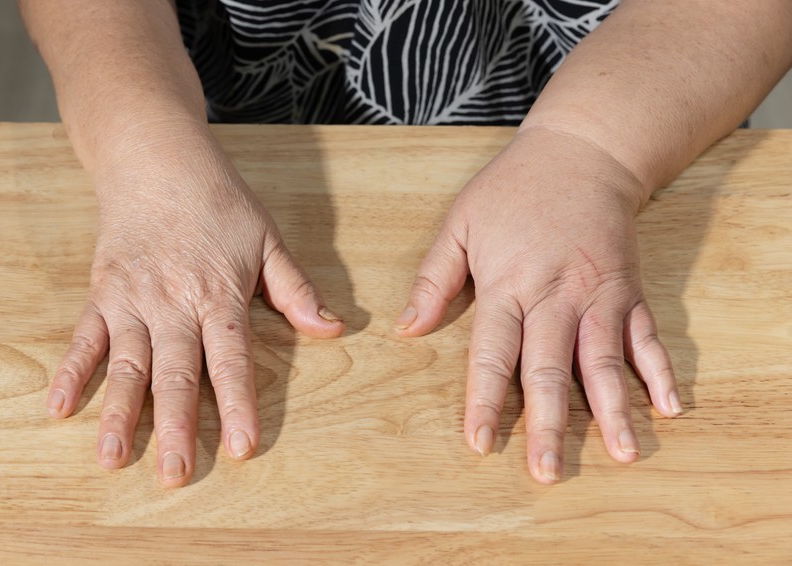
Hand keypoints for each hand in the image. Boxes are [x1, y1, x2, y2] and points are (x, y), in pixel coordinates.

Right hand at [46, 135, 343, 486]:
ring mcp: (132, 301)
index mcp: (218, 295)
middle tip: (175, 475)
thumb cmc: (220, 201)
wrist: (158, 160)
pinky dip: (71, 372)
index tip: (241, 447)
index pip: (230, 359)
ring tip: (111, 459)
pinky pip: (84, 338)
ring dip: (119, 414)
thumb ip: (296, 289)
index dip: (238, 404)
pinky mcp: (102, 293)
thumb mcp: (268, 240)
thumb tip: (332, 329)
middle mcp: (173, 304)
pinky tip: (59, 407)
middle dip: (177, 427)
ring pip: (126, 365)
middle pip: (176, 374)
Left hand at [396, 127, 681, 483]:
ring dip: (612, 410)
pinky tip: (667, 407)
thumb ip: (434, 278)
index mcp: (509, 284)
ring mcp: (597, 295)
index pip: (494, 354)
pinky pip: (645, 336)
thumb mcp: (459, 223)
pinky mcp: (628, 289)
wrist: (582, 151)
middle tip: (548, 472)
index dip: (487, 401)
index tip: (482, 443)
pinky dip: (658, 371)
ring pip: (604, 361)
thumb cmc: (512, 189)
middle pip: (551, 369)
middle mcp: (555, 297)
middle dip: (549, 423)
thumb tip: (407, 328)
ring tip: (620, 453)